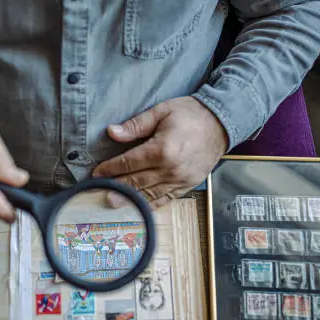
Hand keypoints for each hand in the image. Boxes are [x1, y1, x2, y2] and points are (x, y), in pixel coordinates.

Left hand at [92, 96, 227, 208]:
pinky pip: (165, 199)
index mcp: (162, 149)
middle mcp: (171, 169)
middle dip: (116, 187)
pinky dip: (150, 204)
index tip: (97, 173)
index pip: (129, 163)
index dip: (111, 168)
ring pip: (149, 194)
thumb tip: (112, 132)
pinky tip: (138, 207)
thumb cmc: (191, 114)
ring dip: (130, 200)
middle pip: (136, 182)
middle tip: (98, 193)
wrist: (222, 123)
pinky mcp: (187, 186)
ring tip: (113, 203)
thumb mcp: (161, 111)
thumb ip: (135, 125)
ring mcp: (180, 180)